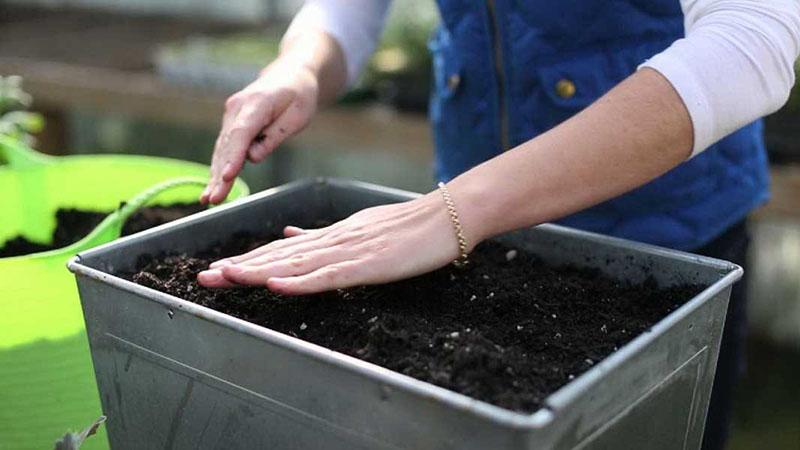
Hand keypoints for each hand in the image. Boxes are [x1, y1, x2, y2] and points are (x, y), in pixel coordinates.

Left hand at [197, 193, 464, 294]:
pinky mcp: (368, 265)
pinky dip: (301, 281)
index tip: (219, 269)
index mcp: (331, 236)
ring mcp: (349, 252)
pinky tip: (276, 285)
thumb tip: (289, 235)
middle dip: (240, 268)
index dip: (248, 260)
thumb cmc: (408, 226)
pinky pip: (329, 276)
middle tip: (204, 278)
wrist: (445, 217)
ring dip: (258, 273)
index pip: (281, 251)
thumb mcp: (360, 228)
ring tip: (226, 278)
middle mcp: (333, 241)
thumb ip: (323, 236)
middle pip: (279, 257)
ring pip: (295, 265)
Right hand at [201, 61, 318, 203]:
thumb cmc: (298, 95)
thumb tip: (253, 158)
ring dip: (215, 175)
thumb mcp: (299, 115)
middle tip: (214, 199)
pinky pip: (224, 148)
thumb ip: (276, 135)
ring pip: (222, 149)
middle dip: (220, 174)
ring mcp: (230, 115)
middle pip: (228, 146)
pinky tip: (211, 187)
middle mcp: (236, 108)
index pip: (242, 133)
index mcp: (256, 103)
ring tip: (209, 199)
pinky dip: (218, 167)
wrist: (289, 75)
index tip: (227, 177)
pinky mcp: (231, 123)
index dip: (233, 157)